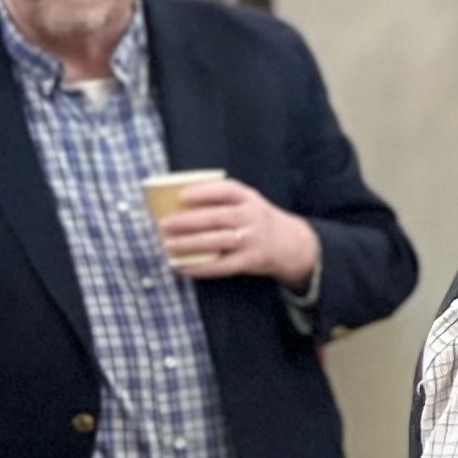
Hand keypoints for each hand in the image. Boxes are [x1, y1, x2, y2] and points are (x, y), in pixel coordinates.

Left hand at [158, 179, 320, 286]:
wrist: (293, 244)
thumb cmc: (257, 220)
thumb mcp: (248, 203)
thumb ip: (221, 201)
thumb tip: (175, 205)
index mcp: (249, 198)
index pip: (226, 190)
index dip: (203, 192)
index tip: (181, 196)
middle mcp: (252, 217)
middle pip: (217, 218)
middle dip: (188, 221)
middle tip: (164, 224)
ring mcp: (252, 240)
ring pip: (217, 241)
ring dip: (190, 244)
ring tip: (169, 245)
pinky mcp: (251, 261)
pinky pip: (223, 265)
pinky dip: (201, 267)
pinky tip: (183, 267)